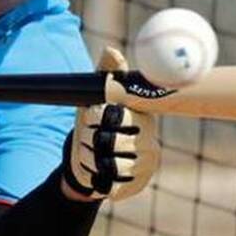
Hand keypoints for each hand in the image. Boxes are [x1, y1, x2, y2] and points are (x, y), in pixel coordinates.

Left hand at [62, 47, 159, 200]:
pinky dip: (95, 178)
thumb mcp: (94, 95)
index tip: (91, 114)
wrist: (84, 158)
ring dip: (88, 158)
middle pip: (109, 140)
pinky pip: (110, 184)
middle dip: (88, 137)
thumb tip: (111, 50)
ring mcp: (146, 164)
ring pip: (107, 163)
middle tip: (89, 135)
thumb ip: (105, 73)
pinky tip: (97, 172)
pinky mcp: (137, 184)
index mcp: (142, 115)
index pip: (117, 114)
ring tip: (91, 152)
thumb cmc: (92, 121)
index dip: (96, 117)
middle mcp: (151, 140)